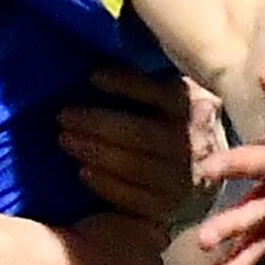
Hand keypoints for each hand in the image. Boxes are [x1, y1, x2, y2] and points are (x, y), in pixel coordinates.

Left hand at [57, 67, 222, 228]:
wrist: (203, 183)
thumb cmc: (171, 129)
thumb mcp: (170, 102)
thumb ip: (148, 83)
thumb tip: (99, 55)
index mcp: (198, 108)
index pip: (165, 94)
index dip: (129, 84)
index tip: (92, 77)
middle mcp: (199, 144)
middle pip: (143, 133)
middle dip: (97, 123)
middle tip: (62, 115)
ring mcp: (187, 181)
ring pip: (136, 165)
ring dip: (95, 151)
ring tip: (64, 139)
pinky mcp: (171, 209)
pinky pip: (134, 198)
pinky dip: (106, 184)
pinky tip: (83, 172)